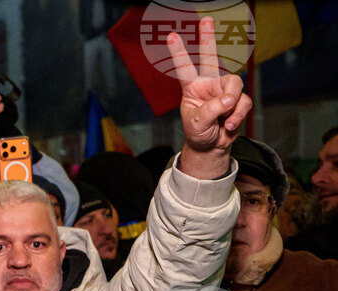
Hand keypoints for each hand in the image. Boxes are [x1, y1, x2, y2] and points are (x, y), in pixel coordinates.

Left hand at [168, 16, 251, 178]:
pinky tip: (228, 126)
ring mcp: (225, 91)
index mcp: (192, 88)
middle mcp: (209, 84)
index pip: (184, 68)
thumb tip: (230, 98)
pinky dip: (237, 116)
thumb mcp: (198, 123)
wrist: (210, 146)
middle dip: (208, 38)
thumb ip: (212, 109)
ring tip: (224, 121)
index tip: (171, 36)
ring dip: (231, 105)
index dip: (178, 52)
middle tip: (206, 19)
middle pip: (211, 57)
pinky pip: (243, 103)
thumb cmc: (198, 132)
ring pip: (235, 86)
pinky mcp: (238, 100)